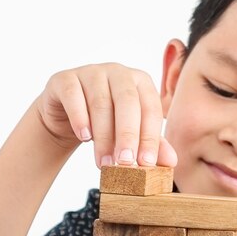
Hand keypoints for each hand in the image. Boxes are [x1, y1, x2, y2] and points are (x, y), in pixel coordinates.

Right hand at [35, 63, 176, 167]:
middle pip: (127, 102)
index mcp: (141, 82)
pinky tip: (84, 136)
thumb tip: (171, 162)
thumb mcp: (131, 135)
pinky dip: (80, 118)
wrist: (66, 118)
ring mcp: (91, 72)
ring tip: (103, 163)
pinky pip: (73, 96)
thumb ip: (151, 145)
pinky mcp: (65, 79)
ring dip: (103, 136)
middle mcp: (118, 72)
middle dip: (128, 136)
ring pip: (100, 102)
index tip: (147, 163)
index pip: (151, 109)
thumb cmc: (106, 124)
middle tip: (125, 163)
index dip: (150, 137)